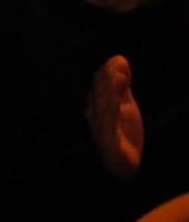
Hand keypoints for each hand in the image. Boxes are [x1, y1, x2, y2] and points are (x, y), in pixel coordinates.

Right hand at [88, 56, 143, 178]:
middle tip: (118, 65)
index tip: (120, 60)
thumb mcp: (125, 104)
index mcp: (97, 103)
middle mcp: (94, 114)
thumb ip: (122, 84)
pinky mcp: (109, 144)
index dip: (108, 71)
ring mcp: (100, 129)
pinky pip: (108, 129)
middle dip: (107, 79)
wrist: (122, 163)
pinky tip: (117, 105)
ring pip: (102, 109)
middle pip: (98, 93)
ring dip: (109, 93)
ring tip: (118, 79)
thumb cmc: (122, 131)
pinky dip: (111, 116)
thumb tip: (120, 58)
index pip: (99, 84)